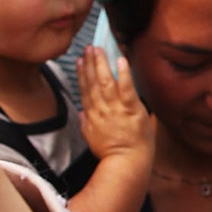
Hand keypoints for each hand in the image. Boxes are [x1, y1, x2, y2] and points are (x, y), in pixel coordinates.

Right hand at [77, 46, 153, 168]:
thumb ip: (85, 123)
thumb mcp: (91, 139)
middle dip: (90, 63)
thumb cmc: (111, 154)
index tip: (79, 60)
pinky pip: (126, 89)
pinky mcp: (132, 110)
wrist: (126, 164)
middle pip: (93, 82)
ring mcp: (116, 109)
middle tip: (89, 47)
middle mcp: (101, 110)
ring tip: (98, 49)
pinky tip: (120, 60)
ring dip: (101, 64)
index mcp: (92, 116)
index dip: (81, 74)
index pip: (85, 90)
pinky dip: (123, 74)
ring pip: (105, 82)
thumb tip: (80, 112)